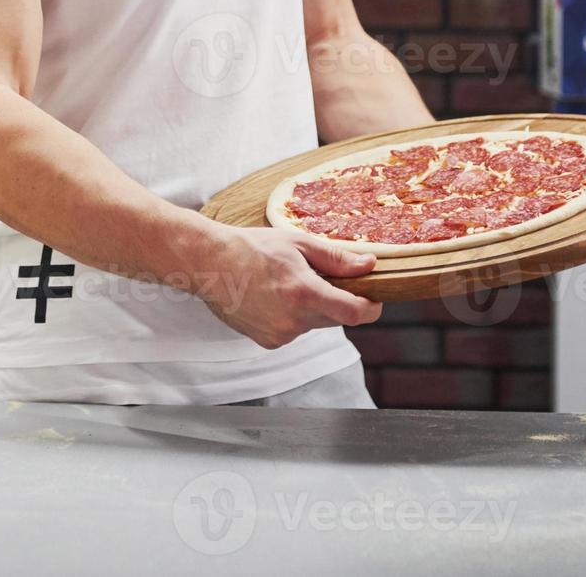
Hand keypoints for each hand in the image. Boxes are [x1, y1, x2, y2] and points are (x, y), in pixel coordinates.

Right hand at [199, 226, 383, 348]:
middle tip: (320, 279)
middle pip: (337, 319)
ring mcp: (280, 334)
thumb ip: (337, 259)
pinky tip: (273, 298)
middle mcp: (294, 319)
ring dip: (312, 309)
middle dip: (338, 301)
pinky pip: (295, 331)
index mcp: (304, 292)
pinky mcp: (269, 342)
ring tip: (286, 285)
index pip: (355, 313)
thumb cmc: (252, 248)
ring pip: (315, 324)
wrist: (211, 265)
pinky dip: (292, 317)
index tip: (374, 298)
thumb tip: (369, 265)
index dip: (371, 307)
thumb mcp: (298, 244)